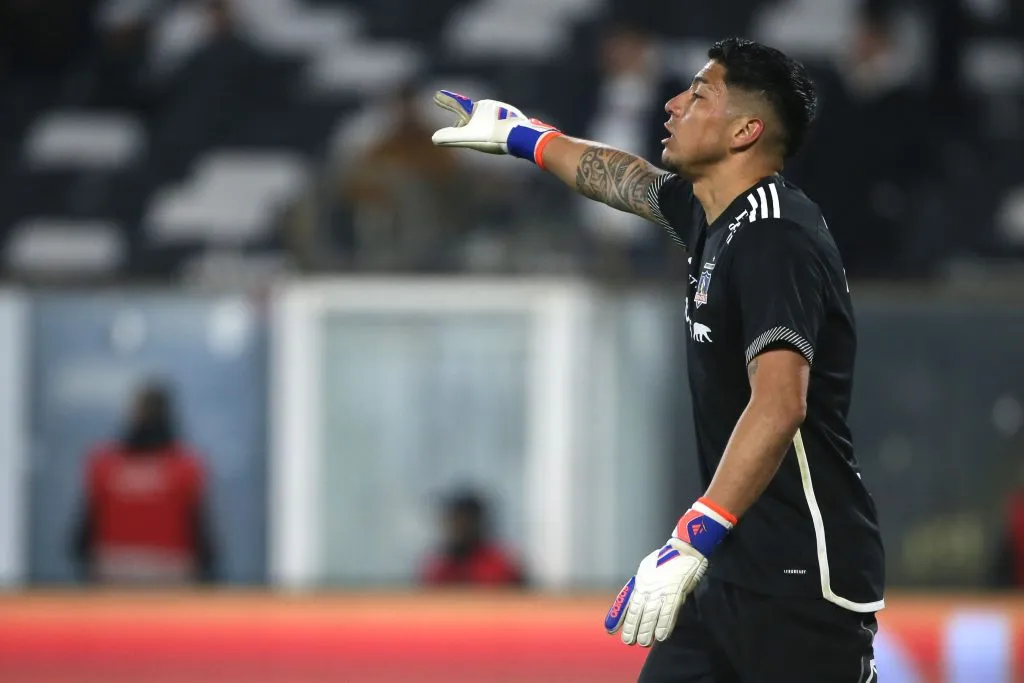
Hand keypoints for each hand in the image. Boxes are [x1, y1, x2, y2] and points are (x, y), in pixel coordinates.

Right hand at [431, 90, 561, 166]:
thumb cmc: (494, 137)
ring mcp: (502, 109)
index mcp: (476, 108)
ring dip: (483, 128)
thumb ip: (452, 138)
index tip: (436, 95)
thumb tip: (434, 139)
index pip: (456, 105)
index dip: (445, 101)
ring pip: (486, 119)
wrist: (521, 136)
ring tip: (487, 140)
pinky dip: (496, 129)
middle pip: (472, 116)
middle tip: (468, 139)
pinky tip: (500, 138)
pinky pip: (499, 122)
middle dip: (467, 126)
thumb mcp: (469, 138)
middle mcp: (489, 105)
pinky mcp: (513, 116)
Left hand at [605, 498, 735, 646]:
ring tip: (643, 642)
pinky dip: (665, 625)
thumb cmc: (665, 560)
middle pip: (639, 612)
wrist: (685, 549)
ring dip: (647, 630)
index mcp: (641, 583)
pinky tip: (661, 637)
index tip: (612, 630)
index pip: (629, 604)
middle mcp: (649, 589)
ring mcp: (662, 591)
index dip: (622, 618)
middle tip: (630, 642)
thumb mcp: (646, 570)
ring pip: (652, 615)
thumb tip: (631, 598)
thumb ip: (639, 585)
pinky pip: (669, 612)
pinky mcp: (676, 593)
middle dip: (634, 628)